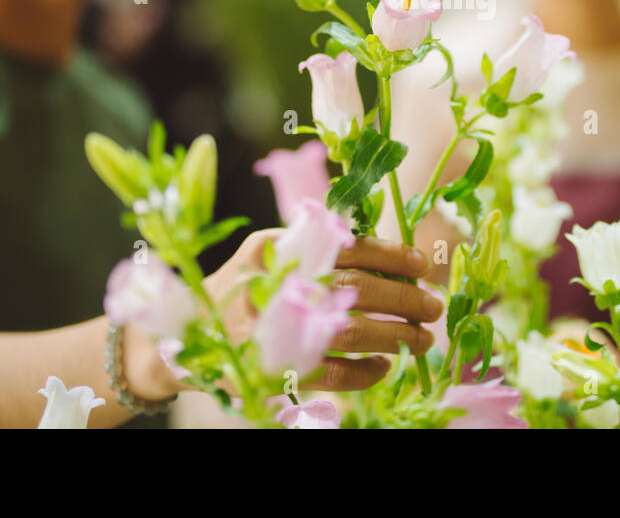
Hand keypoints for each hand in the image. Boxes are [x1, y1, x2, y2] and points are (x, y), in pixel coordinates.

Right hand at [203, 231, 442, 390]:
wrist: (186, 337)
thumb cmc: (245, 289)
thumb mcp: (270, 254)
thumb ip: (316, 246)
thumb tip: (388, 254)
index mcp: (277, 249)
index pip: (344, 245)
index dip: (389, 254)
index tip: (420, 263)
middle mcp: (275, 285)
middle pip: (354, 288)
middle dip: (403, 298)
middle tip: (433, 305)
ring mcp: (274, 330)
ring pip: (350, 332)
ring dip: (395, 336)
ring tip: (422, 338)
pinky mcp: (272, 370)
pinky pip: (332, 374)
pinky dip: (364, 373)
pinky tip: (382, 368)